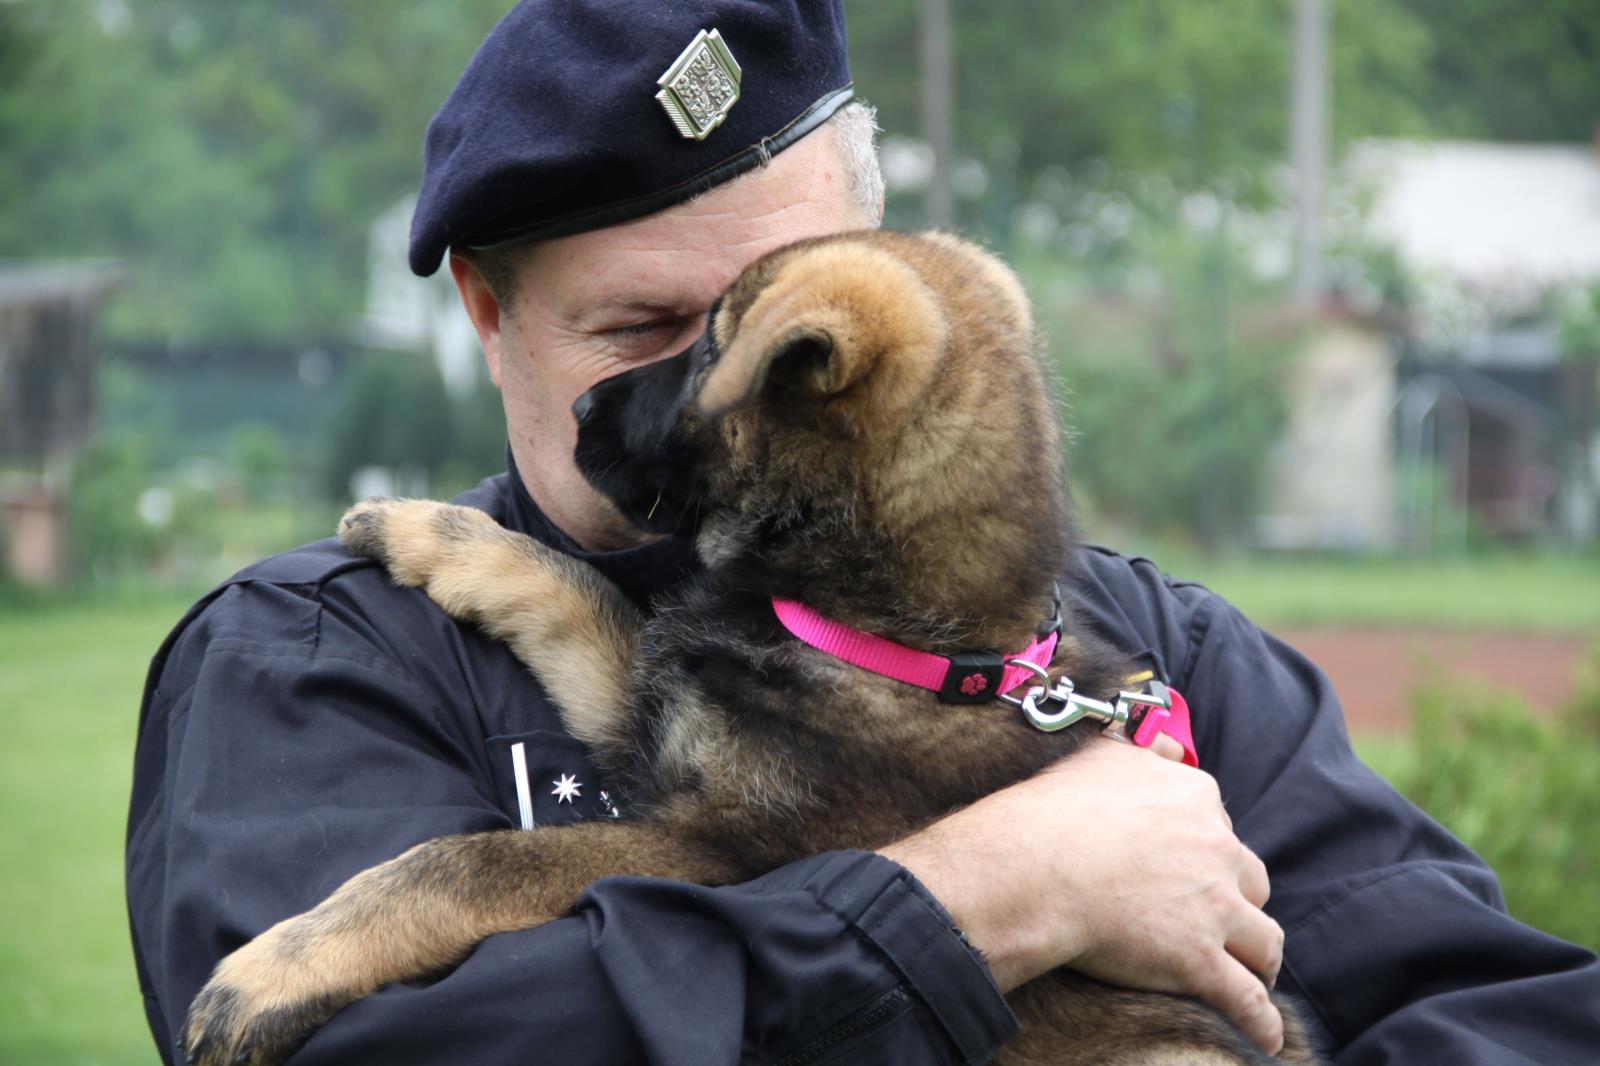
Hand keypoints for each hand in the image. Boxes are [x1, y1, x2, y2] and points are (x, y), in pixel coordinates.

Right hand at [879, 737, 1284, 1053]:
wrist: (1034, 865)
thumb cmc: (1052, 808)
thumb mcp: (1100, 755)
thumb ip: (1142, 751)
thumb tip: (1167, 747)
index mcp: (1195, 797)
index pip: (1221, 823)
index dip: (1208, 848)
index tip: (1194, 865)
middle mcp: (1217, 848)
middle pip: (1250, 879)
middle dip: (1240, 899)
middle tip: (1222, 918)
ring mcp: (1213, 907)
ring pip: (1263, 939)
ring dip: (1260, 958)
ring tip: (1253, 973)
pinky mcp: (1200, 961)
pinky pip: (1245, 999)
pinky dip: (1261, 1022)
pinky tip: (1266, 1038)